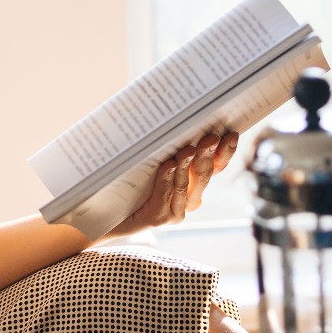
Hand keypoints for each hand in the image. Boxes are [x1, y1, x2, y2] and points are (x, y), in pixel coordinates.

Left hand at [107, 131, 239, 237]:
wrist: (100, 210)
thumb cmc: (126, 178)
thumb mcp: (151, 156)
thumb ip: (166, 143)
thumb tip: (174, 113)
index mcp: (193, 183)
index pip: (215, 166)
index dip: (225, 152)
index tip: (231, 133)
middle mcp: (188, 199)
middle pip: (204, 175)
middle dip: (208, 154)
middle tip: (210, 137)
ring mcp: (174, 211)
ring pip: (186, 185)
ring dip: (187, 165)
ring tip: (187, 149)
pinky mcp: (157, 219)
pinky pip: (165, 196)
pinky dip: (167, 180)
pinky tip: (168, 166)